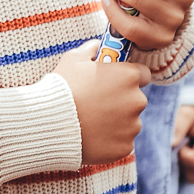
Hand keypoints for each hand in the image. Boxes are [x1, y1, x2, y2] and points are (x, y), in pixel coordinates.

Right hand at [55, 41, 150, 161]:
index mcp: (129, 76)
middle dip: (122, 101)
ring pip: (130, 122)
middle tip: (98, 104)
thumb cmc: (61, 88)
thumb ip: (91, 49)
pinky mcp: (125, 147)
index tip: (116, 83)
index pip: (143, 75)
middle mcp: (137, 101)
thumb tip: (98, 45)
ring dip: (117, 122)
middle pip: (136, 100)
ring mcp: (132, 126)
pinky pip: (122, 142)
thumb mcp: (73, 59)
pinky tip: (93, 137)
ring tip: (92, 122)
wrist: (49, 123)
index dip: (129, 78)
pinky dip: (111, 141)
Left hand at [174, 105, 193, 182]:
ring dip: (185, 165)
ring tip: (190, 148)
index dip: (182, 154)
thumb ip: (179, 125)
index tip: (183, 141)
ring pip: (193, 178)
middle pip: (193, 173)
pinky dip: (190, 169)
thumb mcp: (188, 113)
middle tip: (185, 144)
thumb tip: (171, 143)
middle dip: (182, 161)